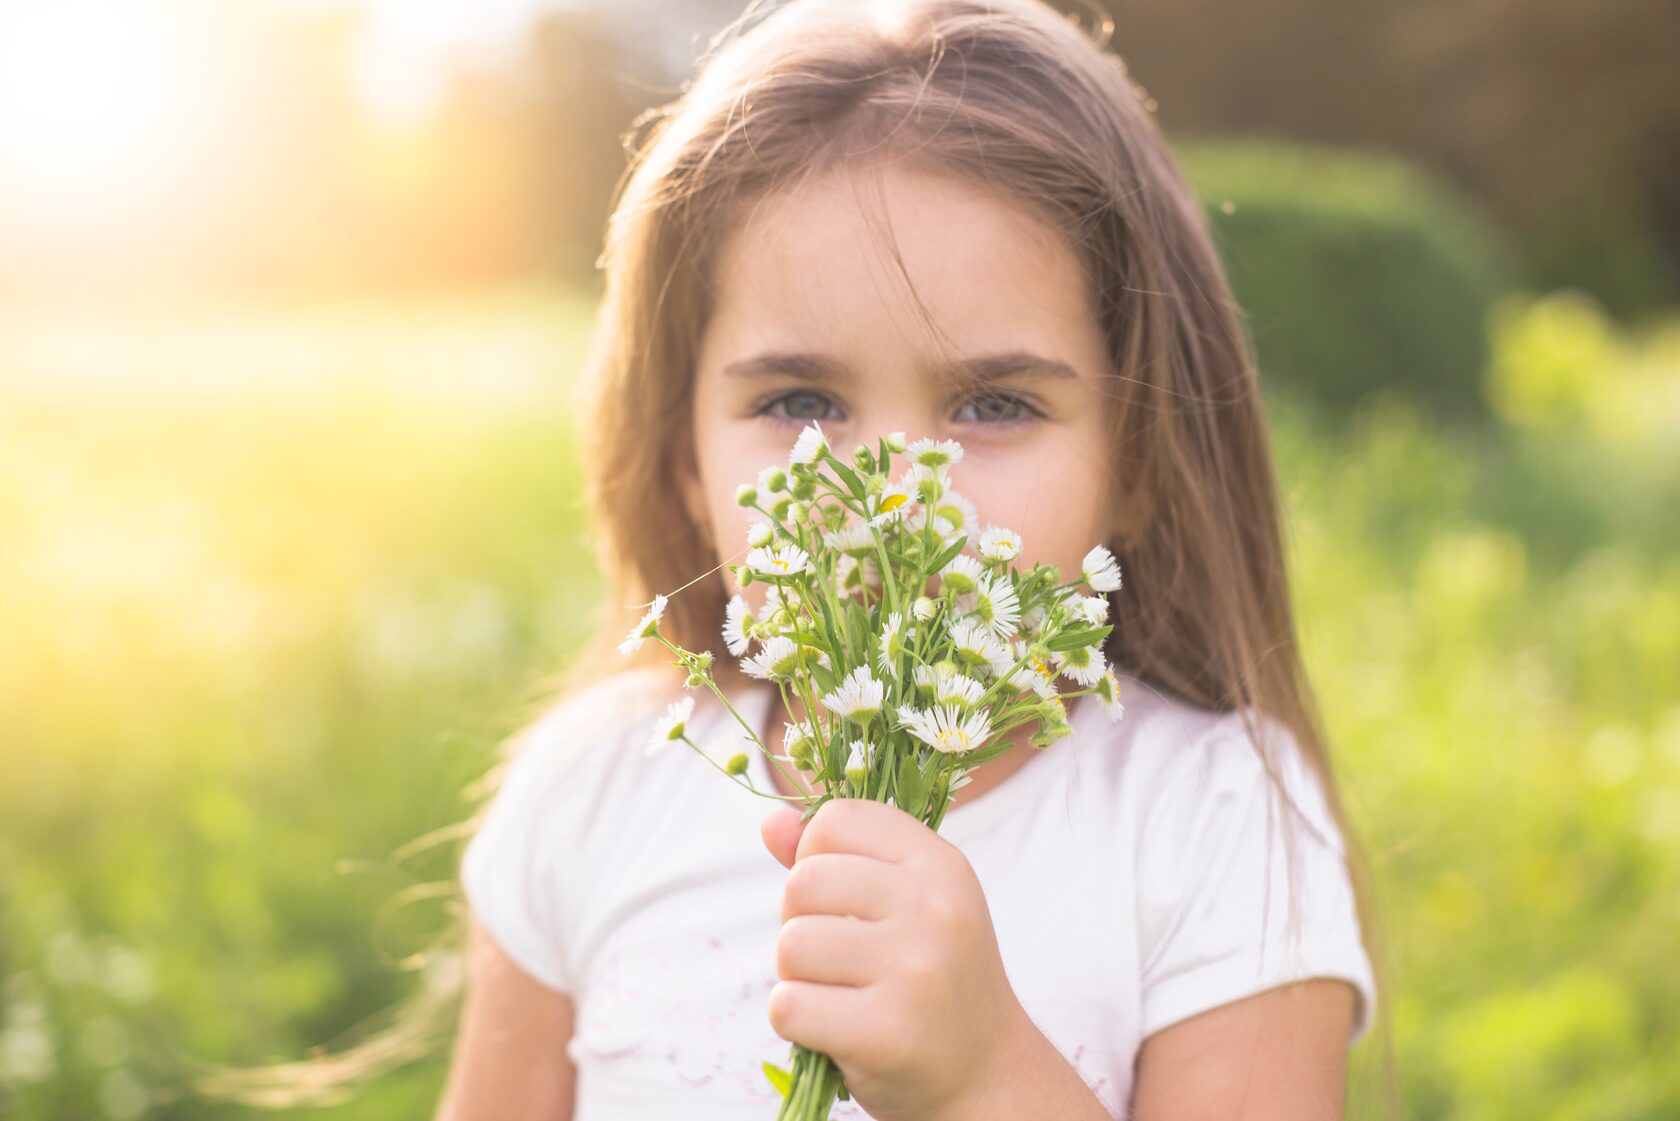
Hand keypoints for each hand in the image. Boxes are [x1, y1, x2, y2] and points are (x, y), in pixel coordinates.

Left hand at [760, 798, 1035, 1120]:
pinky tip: (838, 1030)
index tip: (841, 899)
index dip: (815, 856)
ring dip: (797, 977)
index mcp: (940, 864)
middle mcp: (934, 908)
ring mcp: (914, 970)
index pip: (836, 818)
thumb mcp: (904, 902)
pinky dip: (796, 1022)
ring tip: (843, 994)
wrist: (987, 1075)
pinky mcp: (887, 1032)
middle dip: (800, 922)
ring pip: (790, 945)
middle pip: (803, 881)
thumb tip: (770, 821)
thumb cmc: (932, 980)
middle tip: (839, 958)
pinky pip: (787, 1006)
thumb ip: (836, 858)